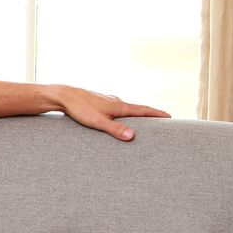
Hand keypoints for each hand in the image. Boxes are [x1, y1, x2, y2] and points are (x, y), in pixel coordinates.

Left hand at [52, 86, 170, 140]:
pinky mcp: (98, 101)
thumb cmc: (80, 109)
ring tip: (141, 122)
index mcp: (119, 106)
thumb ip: (115, 129)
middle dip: (148, 115)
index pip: (143, 110)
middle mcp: (115, 101)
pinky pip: (114, 108)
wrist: (63, 96)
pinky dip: (121, 114)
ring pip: (125, 108)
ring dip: (134, 115)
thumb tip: (132, 136)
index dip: (157, 114)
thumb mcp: (98, 121)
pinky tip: (116, 117)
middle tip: (160, 121)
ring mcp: (107, 100)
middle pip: (136, 109)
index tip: (170, 116)